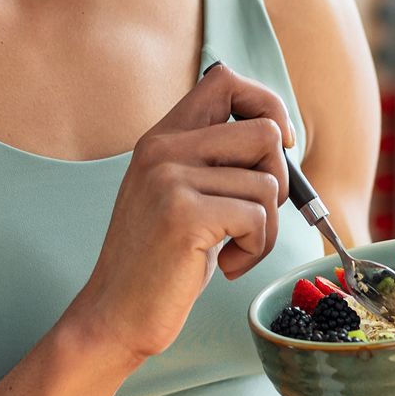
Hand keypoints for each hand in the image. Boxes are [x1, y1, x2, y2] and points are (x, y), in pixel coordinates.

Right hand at [69, 61, 295, 367]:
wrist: (114, 314)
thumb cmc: (160, 261)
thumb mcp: (179, 194)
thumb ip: (213, 159)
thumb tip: (280, 132)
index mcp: (161, 138)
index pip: (224, 80)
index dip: (265, 103)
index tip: (276, 145)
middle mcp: (162, 149)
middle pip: (264, 132)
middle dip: (278, 180)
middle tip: (251, 217)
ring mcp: (170, 179)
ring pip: (268, 183)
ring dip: (265, 228)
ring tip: (231, 249)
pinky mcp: (184, 216)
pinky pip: (257, 218)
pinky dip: (255, 250)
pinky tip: (225, 264)